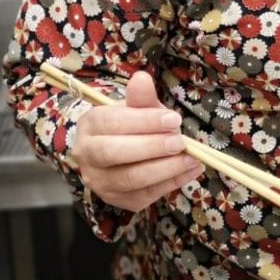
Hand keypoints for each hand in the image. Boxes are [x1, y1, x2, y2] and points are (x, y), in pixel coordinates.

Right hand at [73, 71, 204, 210]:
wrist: (124, 152)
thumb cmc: (132, 126)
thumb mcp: (137, 108)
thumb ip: (141, 97)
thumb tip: (142, 78)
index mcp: (90, 125)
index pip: (112, 122)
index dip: (145, 122)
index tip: (174, 119)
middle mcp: (87, 155)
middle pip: (114, 153)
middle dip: (152, 147)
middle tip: (181, 141)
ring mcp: (101, 181)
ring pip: (131, 179)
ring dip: (166, 169)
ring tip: (192, 158)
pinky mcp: (119, 200)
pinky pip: (147, 195)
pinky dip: (173, 182)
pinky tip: (191, 170)